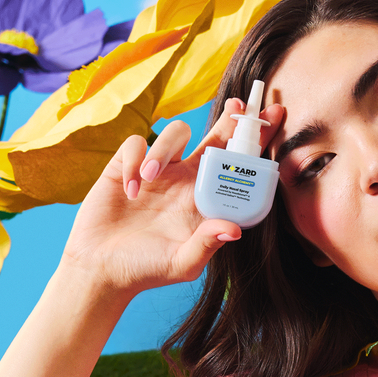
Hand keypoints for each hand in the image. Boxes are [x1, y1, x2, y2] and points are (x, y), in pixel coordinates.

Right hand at [61, 99, 284, 296]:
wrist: (103, 269)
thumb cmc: (146, 269)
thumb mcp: (182, 264)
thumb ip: (207, 245)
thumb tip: (235, 230)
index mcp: (204, 199)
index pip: (235, 166)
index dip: (253, 143)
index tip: (274, 118)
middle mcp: (186, 180)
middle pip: (215, 138)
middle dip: (229, 119)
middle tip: (237, 107)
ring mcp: (158, 169)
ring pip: (175, 132)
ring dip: (164, 148)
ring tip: (151, 177)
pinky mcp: (126, 165)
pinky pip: (136, 142)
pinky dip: (134, 160)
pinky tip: (130, 190)